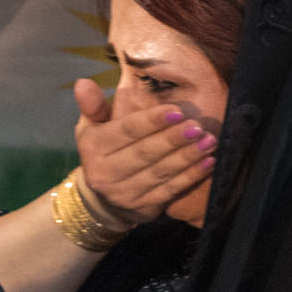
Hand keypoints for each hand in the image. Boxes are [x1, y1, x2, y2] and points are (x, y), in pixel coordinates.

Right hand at [73, 81, 215, 225]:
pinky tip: (208, 162)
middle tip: (197, 126)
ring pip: (160, 173)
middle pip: (144, 153)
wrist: (102, 198)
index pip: (125, 131)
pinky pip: (170, 191)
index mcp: (93, 147)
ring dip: (187, 157)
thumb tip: (83, 82)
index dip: (151, 121)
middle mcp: (105, 173)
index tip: (177, 110)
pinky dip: (191, 177)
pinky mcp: (143, 208)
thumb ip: (92, 105)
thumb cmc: (103, 150)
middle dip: (173, 139)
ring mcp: (124, 194)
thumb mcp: (91, 126)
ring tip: (208, 140)